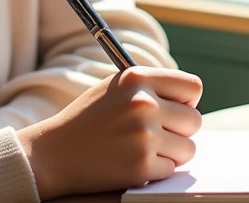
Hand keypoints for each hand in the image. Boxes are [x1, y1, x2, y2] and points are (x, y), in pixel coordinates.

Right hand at [16, 66, 202, 198]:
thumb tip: (190, 99)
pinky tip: (132, 162)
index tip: (176, 110)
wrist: (54, 153)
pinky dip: (156, 170)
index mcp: (137, 78)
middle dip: (181, 131)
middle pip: (194, 121)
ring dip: (171, 153)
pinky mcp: (141, 166)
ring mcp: (144, 136)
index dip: (188, 102)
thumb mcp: (115, 87)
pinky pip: (171, 170)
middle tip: (159, 135)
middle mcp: (143, 103)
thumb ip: (151, 87)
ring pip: (188, 149)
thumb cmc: (88, 119)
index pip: (193, 87)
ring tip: (143, 149)